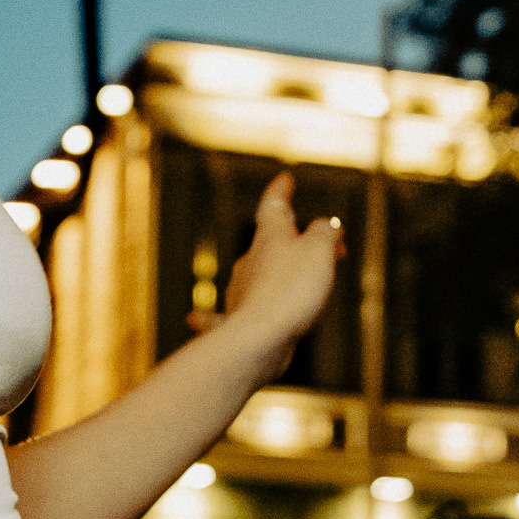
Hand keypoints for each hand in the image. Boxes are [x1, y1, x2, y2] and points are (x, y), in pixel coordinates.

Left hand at [222, 174, 343, 371]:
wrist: (259, 338)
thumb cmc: (290, 292)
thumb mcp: (319, 251)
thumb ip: (325, 232)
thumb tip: (327, 227)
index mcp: (270, 237)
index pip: (273, 205)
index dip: (280, 191)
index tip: (285, 180)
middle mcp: (251, 260)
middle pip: (271, 242)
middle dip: (296, 241)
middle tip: (325, 246)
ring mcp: (243, 290)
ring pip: (259, 275)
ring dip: (279, 274)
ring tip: (302, 283)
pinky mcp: (240, 321)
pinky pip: (227, 314)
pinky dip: (212, 314)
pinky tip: (192, 317)